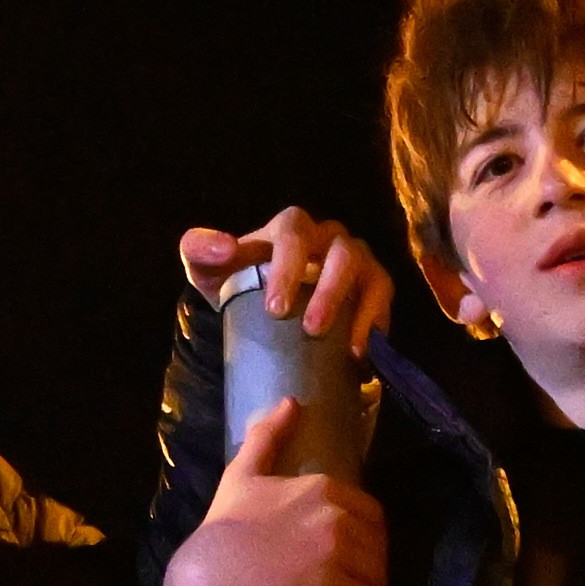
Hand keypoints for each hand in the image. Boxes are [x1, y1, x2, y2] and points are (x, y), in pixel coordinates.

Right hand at [161, 395, 389, 585]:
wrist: (206, 584)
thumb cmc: (223, 531)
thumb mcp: (241, 477)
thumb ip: (266, 437)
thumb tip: (290, 402)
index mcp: (321, 487)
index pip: (369, 513)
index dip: (364, 535)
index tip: (351, 553)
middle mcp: (335, 516)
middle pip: (377, 544)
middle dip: (371, 562)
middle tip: (356, 581)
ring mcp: (336, 553)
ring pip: (378, 572)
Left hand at [176, 209, 393, 356]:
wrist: (258, 311)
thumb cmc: (236, 284)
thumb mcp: (208, 270)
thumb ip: (200, 252)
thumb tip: (226, 249)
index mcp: (291, 228)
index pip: (294, 233)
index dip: (289, 266)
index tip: (276, 308)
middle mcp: (330, 239)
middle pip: (341, 252)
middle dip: (329, 290)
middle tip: (312, 329)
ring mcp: (357, 261)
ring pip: (370, 274)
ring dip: (361, 309)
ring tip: (349, 348)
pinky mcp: (374, 288)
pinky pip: (384, 300)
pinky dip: (376, 325)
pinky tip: (361, 356)